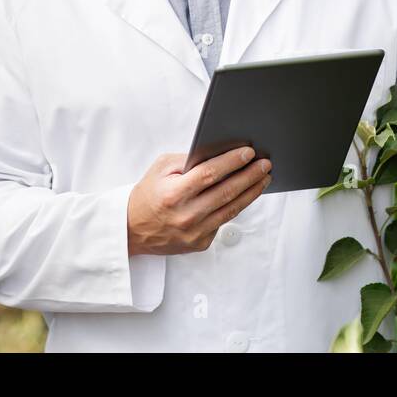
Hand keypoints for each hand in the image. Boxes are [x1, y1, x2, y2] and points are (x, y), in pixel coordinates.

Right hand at [126, 147, 271, 255]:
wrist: (131, 229)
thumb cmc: (148, 194)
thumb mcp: (161, 169)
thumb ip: (189, 160)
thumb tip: (220, 153)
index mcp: (173, 194)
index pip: (209, 174)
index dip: (231, 162)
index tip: (248, 152)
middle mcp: (185, 216)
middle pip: (226, 192)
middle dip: (250, 176)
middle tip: (265, 164)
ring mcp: (194, 233)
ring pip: (231, 210)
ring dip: (251, 192)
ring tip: (263, 178)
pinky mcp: (200, 243)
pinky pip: (223, 221)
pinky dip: (236, 206)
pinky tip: (246, 194)